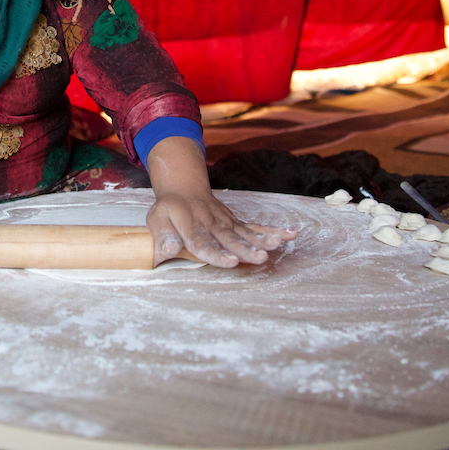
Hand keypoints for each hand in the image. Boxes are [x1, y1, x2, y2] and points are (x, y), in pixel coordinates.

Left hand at [144, 136, 296, 267]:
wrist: (185, 188)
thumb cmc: (170, 209)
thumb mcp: (157, 219)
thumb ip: (162, 236)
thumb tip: (168, 251)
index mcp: (192, 227)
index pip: (204, 243)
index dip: (218, 254)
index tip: (232, 261)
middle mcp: (213, 225)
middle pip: (231, 240)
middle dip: (246, 249)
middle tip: (261, 256)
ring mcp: (227, 223)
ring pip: (246, 233)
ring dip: (263, 239)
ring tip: (278, 245)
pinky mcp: (236, 222)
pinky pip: (256, 226)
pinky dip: (273, 230)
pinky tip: (291, 234)